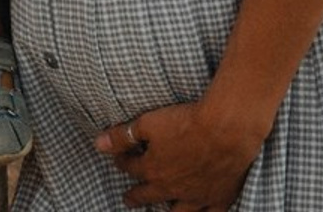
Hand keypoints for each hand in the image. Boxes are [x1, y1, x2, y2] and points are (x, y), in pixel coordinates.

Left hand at [94, 101, 262, 209]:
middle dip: (136, 196)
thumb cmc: (184, 123)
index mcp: (153, 170)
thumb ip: (122, 136)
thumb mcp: (147, 123)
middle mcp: (173, 188)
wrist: (225, 131)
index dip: (122, 162)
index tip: (118, 159)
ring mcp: (197, 196)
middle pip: (150, 194)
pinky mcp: (220, 197)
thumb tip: (97, 144)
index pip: (131, 168)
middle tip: (127, 199)